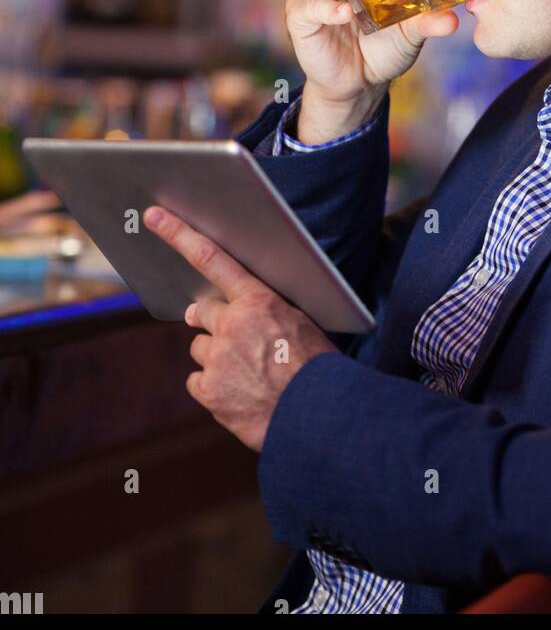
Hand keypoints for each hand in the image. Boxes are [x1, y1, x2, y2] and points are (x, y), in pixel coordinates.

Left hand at [143, 206, 338, 452]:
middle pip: (201, 311)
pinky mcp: (209, 391)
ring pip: (199, 348)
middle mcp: (232, 324)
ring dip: (215, 357)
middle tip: (230, 335)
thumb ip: (264, 311)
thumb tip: (242, 312)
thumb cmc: (316, 366)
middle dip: (210, 320)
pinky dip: (212, 387)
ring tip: (246, 373)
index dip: (179, 234)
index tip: (153, 216)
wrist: (318, 413)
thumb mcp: (299, 323)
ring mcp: (217, 358)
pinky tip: (237, 394)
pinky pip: (197, 381)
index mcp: (258, 301)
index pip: (211, 258)